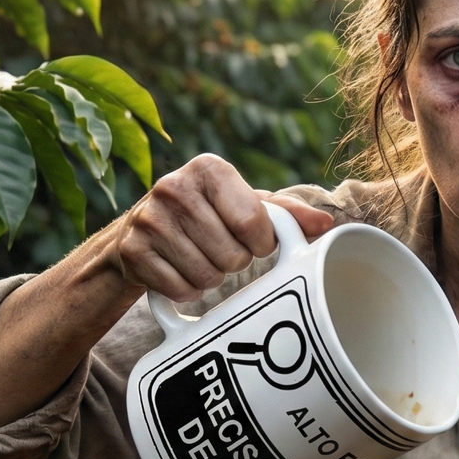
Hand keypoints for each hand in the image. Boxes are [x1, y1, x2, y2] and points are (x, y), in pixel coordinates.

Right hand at [110, 154, 334, 301]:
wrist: (140, 230)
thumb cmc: (208, 214)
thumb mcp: (246, 205)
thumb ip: (287, 214)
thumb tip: (326, 223)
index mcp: (209, 168)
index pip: (254, 223)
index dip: (261, 243)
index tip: (252, 239)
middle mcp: (174, 186)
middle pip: (232, 255)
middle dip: (234, 262)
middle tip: (220, 249)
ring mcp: (148, 218)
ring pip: (207, 276)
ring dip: (211, 278)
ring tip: (200, 258)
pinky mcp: (132, 250)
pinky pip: (180, 290)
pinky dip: (186, 291)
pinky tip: (179, 270)